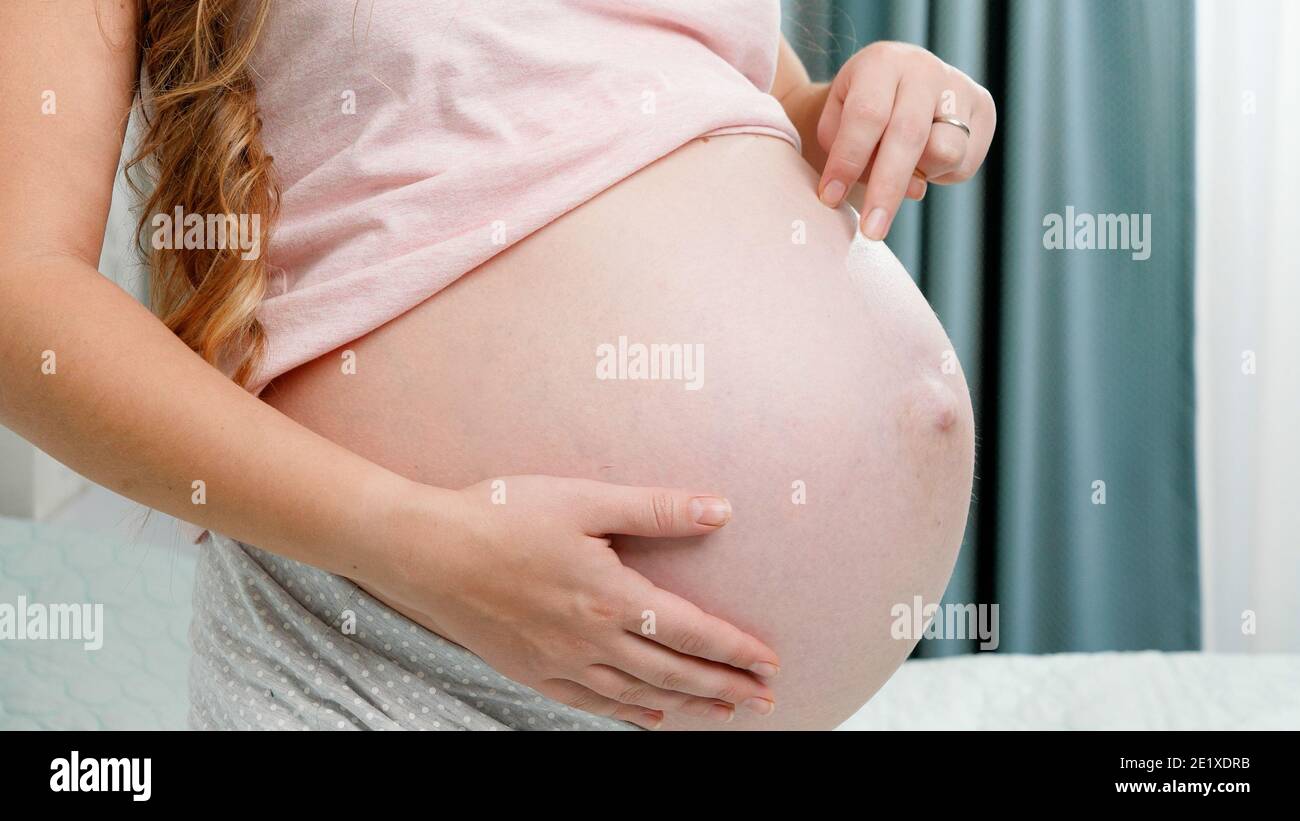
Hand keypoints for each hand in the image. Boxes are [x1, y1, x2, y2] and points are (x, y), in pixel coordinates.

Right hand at [362, 476, 780, 728]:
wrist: (426, 553)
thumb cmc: (503, 515)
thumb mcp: (584, 500)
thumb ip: (654, 509)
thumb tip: (719, 511)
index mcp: (610, 598)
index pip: (691, 632)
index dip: (734, 650)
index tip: (768, 661)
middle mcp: (592, 641)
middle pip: (673, 673)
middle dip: (723, 688)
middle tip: (763, 698)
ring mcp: (561, 663)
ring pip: (639, 696)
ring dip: (686, 705)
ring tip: (722, 712)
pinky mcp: (533, 672)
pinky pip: (593, 704)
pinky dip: (630, 714)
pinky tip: (650, 717)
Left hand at [815, 41, 995, 240]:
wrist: (890, 85)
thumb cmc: (855, 113)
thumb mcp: (836, 125)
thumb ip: (857, 155)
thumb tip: (916, 188)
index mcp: (881, 63)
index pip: (867, 115)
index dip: (847, 161)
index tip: (829, 198)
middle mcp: (924, 69)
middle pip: (909, 136)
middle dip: (887, 189)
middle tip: (871, 231)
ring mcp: (959, 87)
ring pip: (945, 151)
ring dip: (918, 176)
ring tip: (902, 168)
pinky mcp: (983, 109)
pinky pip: (964, 162)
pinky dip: (940, 175)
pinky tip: (924, 160)